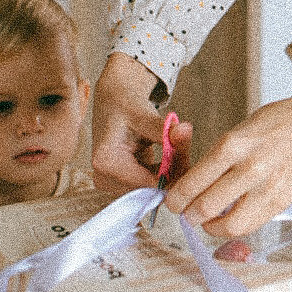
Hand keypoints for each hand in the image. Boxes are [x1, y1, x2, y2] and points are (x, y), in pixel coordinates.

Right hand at [90, 52, 191, 193]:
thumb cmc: (125, 105)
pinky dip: (161, 173)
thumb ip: (164, 128)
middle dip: (171, 173)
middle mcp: (104, 177)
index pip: (146, 182)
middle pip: (148, 189)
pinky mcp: (119, 183)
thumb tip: (185, 130)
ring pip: (150, 189)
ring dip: (168, 173)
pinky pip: (148, 185)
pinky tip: (168, 156)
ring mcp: (110, 183)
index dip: (171, 173)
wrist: (114, 102)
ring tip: (177, 149)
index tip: (187, 156)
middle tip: (184, 149)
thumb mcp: (144, 115)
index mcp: (106, 162)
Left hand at [165, 83, 291, 237]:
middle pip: (206, 206)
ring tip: (207, 222)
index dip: (177, 198)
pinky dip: (235, 227)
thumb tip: (190, 184)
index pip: (194, 181)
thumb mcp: (238, 131)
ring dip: (211, 227)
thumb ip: (215, 158)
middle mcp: (250, 167)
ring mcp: (268, 187)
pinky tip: (230, 219)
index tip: (173, 201)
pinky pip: (251, 225)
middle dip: (189, 215)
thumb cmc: (275, 123)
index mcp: (233, 145)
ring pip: (229, 224)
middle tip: (186, 214)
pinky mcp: (282, 201)